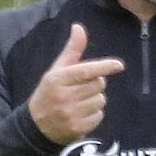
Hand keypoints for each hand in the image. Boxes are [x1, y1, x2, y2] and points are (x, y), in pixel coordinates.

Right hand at [28, 23, 125, 143]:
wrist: (36, 126)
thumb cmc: (50, 92)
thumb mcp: (56, 70)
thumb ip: (72, 50)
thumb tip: (78, 27)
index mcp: (57, 79)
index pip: (86, 70)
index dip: (104, 67)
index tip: (119, 65)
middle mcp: (63, 96)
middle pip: (98, 85)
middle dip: (95, 84)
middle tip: (80, 88)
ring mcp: (70, 114)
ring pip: (100, 100)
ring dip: (95, 99)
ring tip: (79, 102)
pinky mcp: (77, 128)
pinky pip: (99, 115)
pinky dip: (94, 114)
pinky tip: (80, 114)